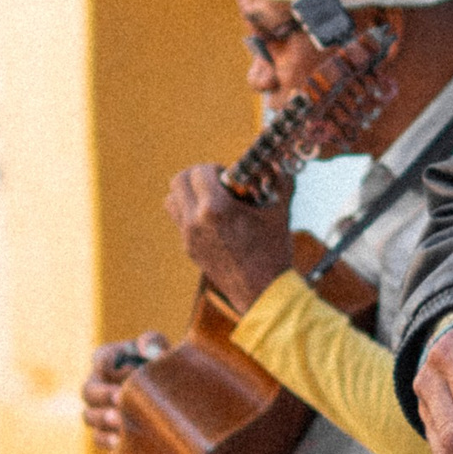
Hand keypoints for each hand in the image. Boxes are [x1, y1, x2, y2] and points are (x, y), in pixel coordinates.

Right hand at [83, 335, 166, 448]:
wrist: (167, 391)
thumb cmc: (159, 364)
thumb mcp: (159, 347)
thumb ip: (152, 342)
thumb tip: (144, 348)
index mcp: (105, 358)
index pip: (101, 360)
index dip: (115, 366)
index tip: (133, 370)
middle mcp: (96, 383)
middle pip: (88, 390)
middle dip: (103, 395)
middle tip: (119, 398)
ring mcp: (97, 409)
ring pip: (89, 416)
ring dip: (103, 419)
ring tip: (119, 421)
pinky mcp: (104, 430)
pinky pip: (98, 437)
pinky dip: (106, 439)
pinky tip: (120, 441)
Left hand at [166, 164, 293, 314]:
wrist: (261, 292)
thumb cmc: (273, 252)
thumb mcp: (280, 212)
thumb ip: (280, 182)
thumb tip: (277, 161)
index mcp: (216, 208)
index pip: (199, 171)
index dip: (214, 168)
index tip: (228, 176)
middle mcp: (196, 221)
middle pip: (178, 181)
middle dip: (196, 175)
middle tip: (217, 183)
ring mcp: (189, 237)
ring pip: (172, 200)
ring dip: (188, 192)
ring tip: (211, 199)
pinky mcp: (189, 249)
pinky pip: (179, 220)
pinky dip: (190, 211)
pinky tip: (213, 220)